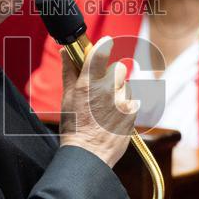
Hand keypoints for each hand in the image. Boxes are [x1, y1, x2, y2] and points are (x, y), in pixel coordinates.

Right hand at [59, 36, 138, 166]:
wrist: (88, 155)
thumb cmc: (74, 128)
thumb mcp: (67, 98)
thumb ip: (69, 73)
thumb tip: (65, 53)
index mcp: (88, 84)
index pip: (100, 53)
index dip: (103, 45)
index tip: (105, 42)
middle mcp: (107, 90)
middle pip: (118, 68)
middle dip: (111, 75)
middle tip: (101, 87)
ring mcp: (122, 102)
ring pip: (125, 86)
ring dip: (118, 92)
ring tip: (106, 107)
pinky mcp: (133, 113)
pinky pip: (131, 101)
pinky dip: (124, 106)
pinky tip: (113, 117)